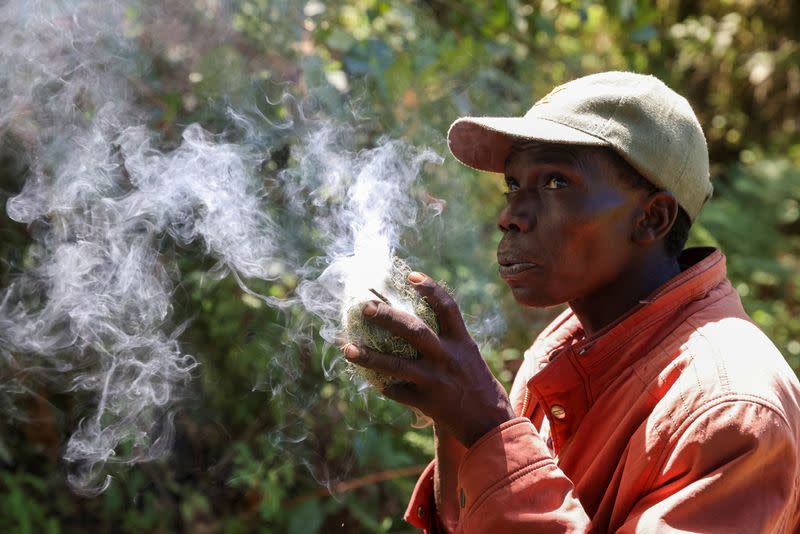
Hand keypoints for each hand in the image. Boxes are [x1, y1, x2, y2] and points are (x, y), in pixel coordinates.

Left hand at [342, 272, 514, 447]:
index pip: (447, 307)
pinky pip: (398, 392)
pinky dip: (385, 387)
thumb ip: (447, 341)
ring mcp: (436, 381)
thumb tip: (414, 326)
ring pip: (397, 365)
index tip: (411, 275)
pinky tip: (374, 383)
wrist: (491, 424)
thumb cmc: (478, 385)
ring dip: (369, 357)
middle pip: (414, 330)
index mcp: (461, 342)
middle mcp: (448, 357)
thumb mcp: (468, 356)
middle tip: (365, 307)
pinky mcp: (428, 403)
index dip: (430, 288)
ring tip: (347, 349)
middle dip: (387, 317)